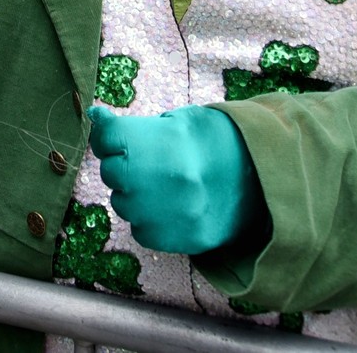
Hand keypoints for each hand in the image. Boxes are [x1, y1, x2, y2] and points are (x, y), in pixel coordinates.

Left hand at [87, 104, 264, 254]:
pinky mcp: (173, 240)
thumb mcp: (178, 121)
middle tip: (150, 162)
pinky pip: (141, 230)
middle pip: (111, 172)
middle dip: (123, 165)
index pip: (107, 137)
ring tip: (165, 186)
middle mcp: (156, 179)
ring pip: (123, 204)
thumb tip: (95, 116)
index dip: (108, 134)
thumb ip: (135, 125)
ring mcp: (164, 214)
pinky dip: (149, 219)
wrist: (260, 183)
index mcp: (160, 141)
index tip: (114, 133)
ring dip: (135, 194)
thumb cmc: (215, 145)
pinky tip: (172, 207)